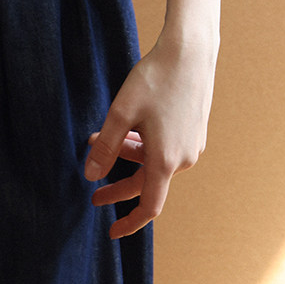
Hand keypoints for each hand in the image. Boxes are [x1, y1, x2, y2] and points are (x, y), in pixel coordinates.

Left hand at [83, 34, 216, 238]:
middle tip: (93, 190)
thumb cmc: (154, 79)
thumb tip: (90, 176)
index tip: (111, 231)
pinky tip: (128, 127)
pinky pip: (165, 148)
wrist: (190, 52)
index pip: (148, 206)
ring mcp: (191, 145)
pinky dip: (143, 145)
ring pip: (154, 161)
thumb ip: (105, 147)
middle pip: (146, 182)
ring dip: (128, 156)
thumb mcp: (121, 112)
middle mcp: (183, 158)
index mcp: (165, 160)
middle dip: (118, 186)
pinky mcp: (194, 131)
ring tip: (100, 139)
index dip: (130, 222)